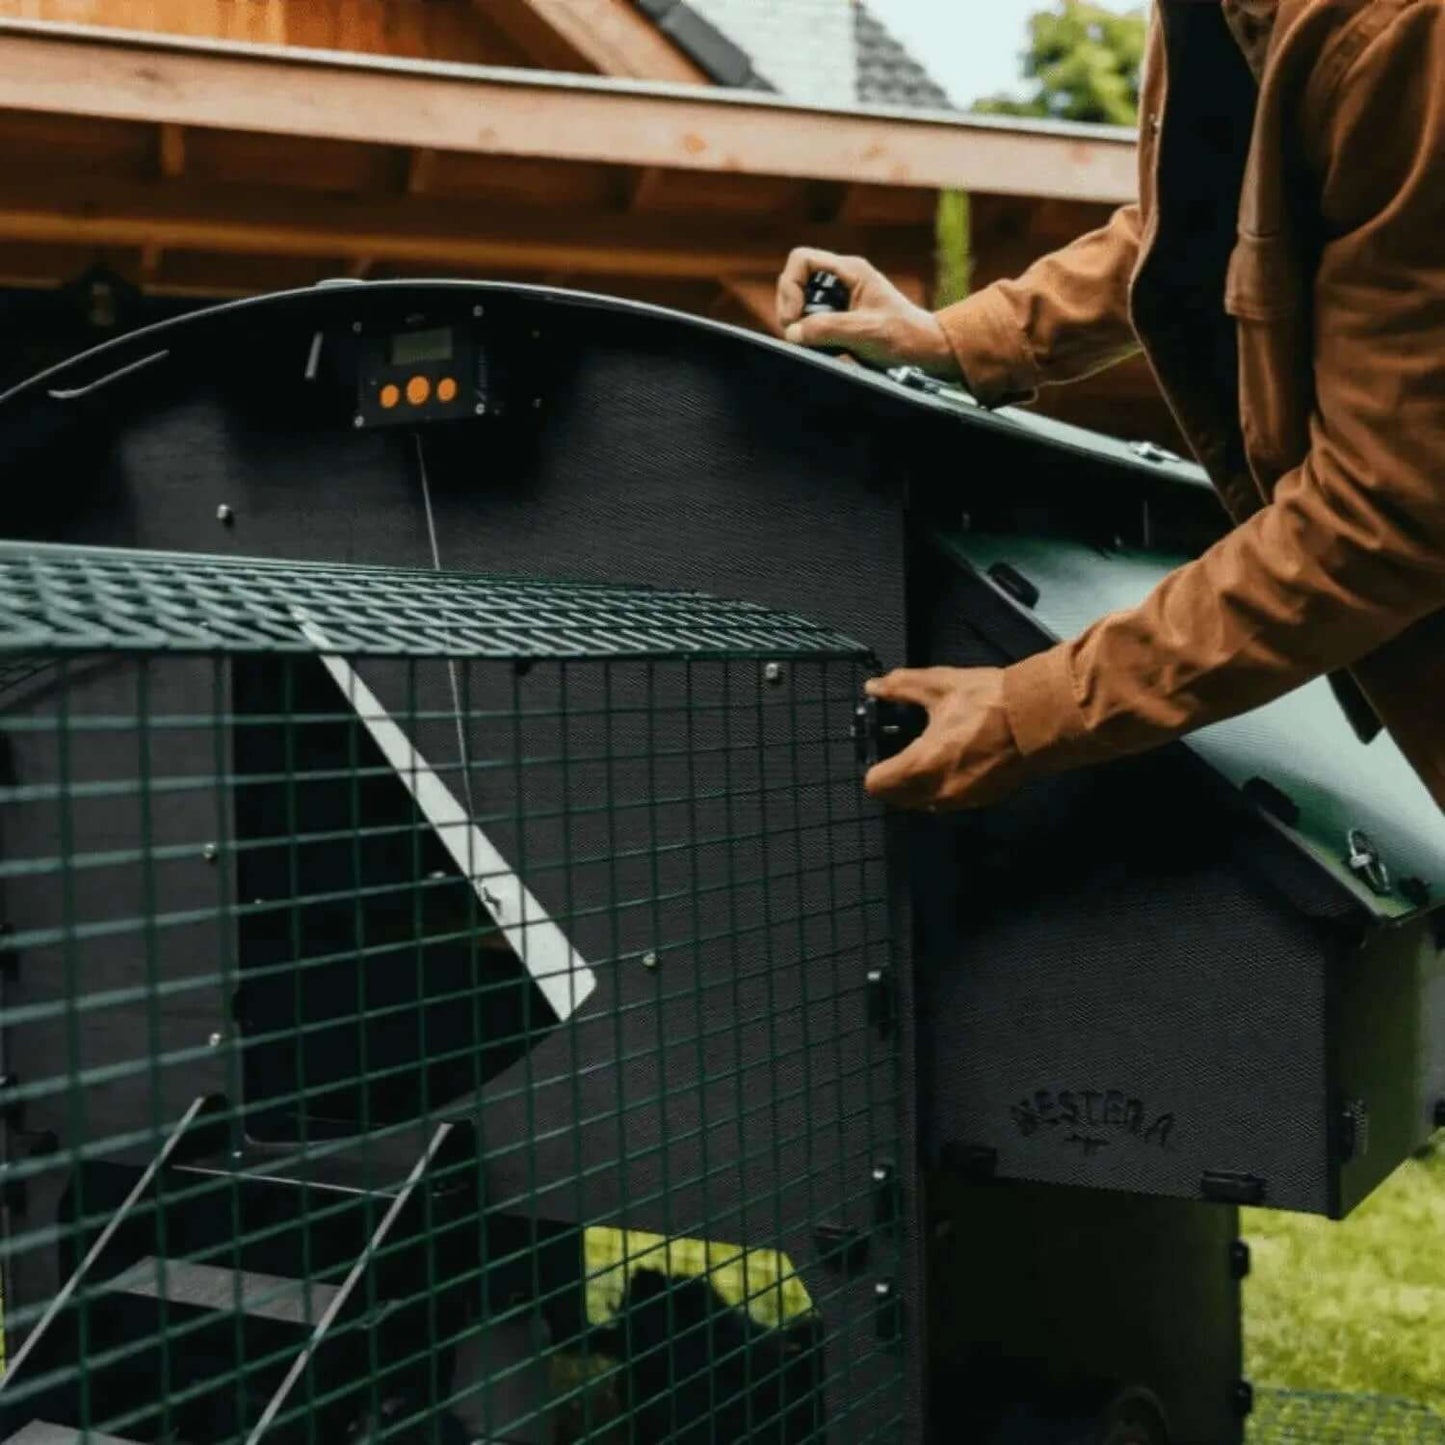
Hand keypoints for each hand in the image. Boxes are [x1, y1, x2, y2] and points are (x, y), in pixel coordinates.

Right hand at [775, 249, 958, 375]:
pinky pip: (813, 321)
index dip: (790, 286)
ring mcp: (840, 299)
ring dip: (799, 324)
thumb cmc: (904, 336)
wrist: (926, 351)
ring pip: (802, 304)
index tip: (794, 317)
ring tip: (810, 344)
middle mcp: (842, 279)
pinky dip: (810, 335)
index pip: (802, 260)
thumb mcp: (865, 331)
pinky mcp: (841, 319)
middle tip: (797, 336)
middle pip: (796, 281)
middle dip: (790, 308)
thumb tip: (792, 332)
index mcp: (850, 270)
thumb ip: (827, 328)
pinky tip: (821, 348)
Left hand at [864, 667, 1020, 811]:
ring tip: (927, 755)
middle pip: (896, 799)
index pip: (876, 785)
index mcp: (922, 765)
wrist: (1041, 719)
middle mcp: (938, 792)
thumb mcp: (940, 686)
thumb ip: (900, 687)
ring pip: (923, 803)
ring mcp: (962, 800)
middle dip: (893, 779)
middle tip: (900, 752)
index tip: (878, 751)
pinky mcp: (983, 800)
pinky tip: (953, 761)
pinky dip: (943, 787)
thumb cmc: (989, 701)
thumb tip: (873, 686)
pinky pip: (949, 801)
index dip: (872, 767)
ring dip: (918, 786)